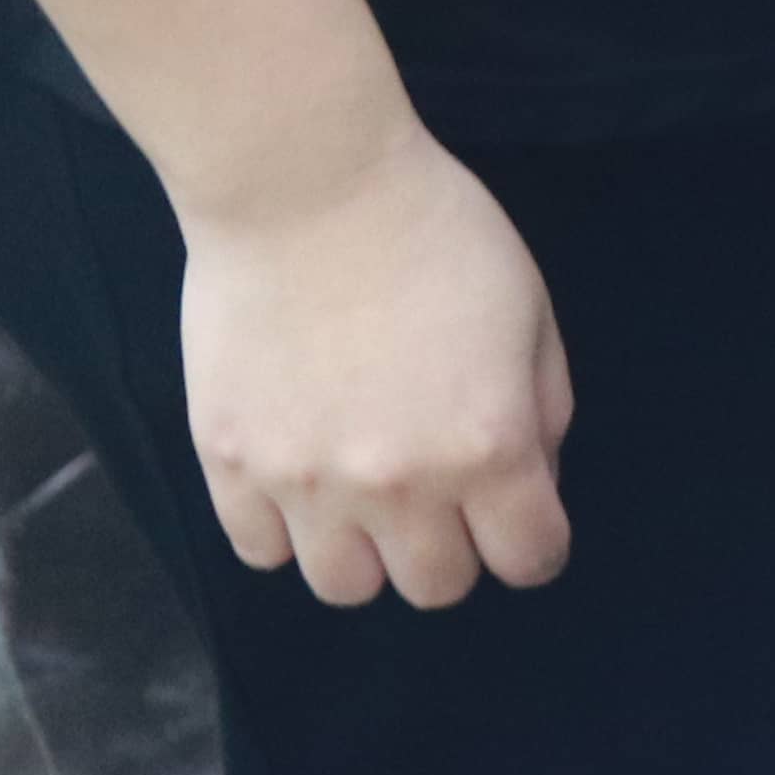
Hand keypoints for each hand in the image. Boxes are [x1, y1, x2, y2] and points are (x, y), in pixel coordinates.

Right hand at [173, 119, 575, 606]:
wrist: (309, 186)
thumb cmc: (437, 232)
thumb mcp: (532, 311)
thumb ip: (543, 411)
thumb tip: (533, 481)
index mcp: (487, 448)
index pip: (529, 560)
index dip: (535, 546)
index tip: (522, 523)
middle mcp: (399, 486)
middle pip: (436, 589)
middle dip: (454, 550)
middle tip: (444, 498)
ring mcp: (305, 483)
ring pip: (344, 588)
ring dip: (367, 552)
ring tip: (366, 495)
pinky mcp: (231, 466)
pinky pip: (262, 551)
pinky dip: (288, 530)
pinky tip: (303, 477)